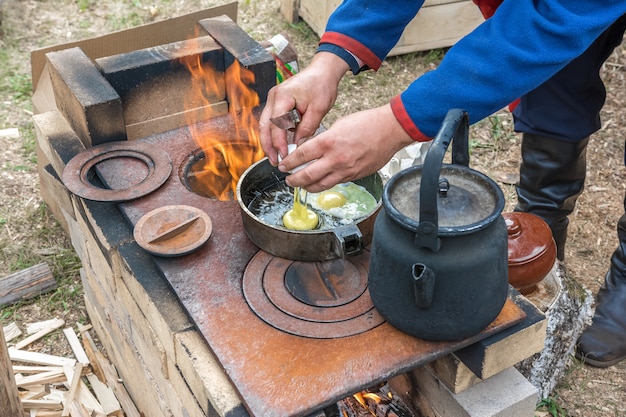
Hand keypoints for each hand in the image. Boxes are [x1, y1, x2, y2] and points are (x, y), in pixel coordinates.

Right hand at [259, 52, 349, 165]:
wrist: (323, 71)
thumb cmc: (321, 85)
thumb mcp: (318, 109)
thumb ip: (306, 128)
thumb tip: (297, 146)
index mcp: (282, 97)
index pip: (276, 125)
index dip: (279, 143)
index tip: (284, 156)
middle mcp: (273, 97)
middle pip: (264, 126)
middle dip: (268, 146)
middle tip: (275, 161)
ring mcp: (274, 100)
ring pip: (265, 125)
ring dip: (269, 142)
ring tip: (276, 157)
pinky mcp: (278, 104)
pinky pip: (272, 122)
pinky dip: (274, 135)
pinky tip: (280, 146)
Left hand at [278, 104, 414, 192]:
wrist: (390, 130)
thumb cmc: (367, 123)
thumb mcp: (339, 125)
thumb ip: (324, 139)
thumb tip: (312, 150)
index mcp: (329, 142)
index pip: (301, 156)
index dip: (289, 162)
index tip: (283, 165)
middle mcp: (335, 159)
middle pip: (307, 175)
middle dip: (293, 179)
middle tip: (288, 179)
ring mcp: (346, 170)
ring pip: (320, 185)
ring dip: (307, 187)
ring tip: (301, 185)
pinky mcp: (355, 176)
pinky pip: (335, 183)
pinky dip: (324, 184)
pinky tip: (319, 182)